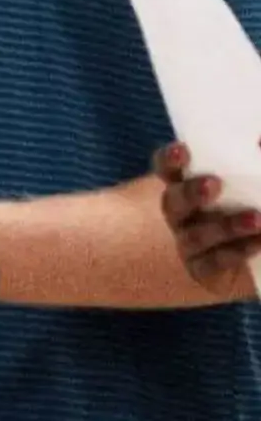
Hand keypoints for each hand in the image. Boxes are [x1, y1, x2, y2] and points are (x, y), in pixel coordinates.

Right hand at [154, 143, 260, 300]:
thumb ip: (256, 165)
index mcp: (187, 187)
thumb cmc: (252, 208)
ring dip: (226, 226)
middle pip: (173, 202)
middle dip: (191, 193)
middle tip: (214, 184)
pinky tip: (259, 242)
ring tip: (257, 219)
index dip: (170, 159)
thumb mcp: (254, 186)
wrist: (259, 257)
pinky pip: (213, 262)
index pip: (168, 169)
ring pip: (195, 235)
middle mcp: (182, 215)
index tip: (185, 150)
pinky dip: (237, 251)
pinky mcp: (204, 271)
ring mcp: (189, 245)